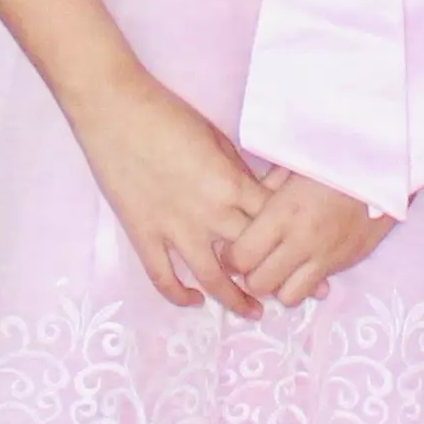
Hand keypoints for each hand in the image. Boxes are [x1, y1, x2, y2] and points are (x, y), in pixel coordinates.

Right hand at [76, 83, 268, 316]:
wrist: (117, 112)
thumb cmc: (170, 116)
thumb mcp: (218, 139)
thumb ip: (237, 173)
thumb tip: (254, 196)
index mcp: (230, 185)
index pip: (272, 221)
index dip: (291, 237)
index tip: (306, 249)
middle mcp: (208, 214)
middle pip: (250, 255)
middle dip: (273, 272)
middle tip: (291, 288)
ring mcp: (174, 230)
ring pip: (212, 278)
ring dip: (235, 299)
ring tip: (253, 311)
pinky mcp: (144, 236)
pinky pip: (163, 278)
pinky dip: (179, 296)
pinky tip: (194, 301)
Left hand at [224, 166, 395, 306]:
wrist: (387, 164)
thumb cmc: (335, 155)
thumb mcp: (295, 162)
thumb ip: (267, 188)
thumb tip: (246, 206)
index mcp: (284, 213)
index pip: (242, 256)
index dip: (232, 256)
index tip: (235, 246)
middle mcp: (302, 241)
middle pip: (260, 283)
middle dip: (251, 275)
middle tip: (255, 259)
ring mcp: (326, 256)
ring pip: (288, 296)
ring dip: (279, 284)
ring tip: (281, 265)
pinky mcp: (345, 263)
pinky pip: (316, 289)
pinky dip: (306, 282)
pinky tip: (306, 262)